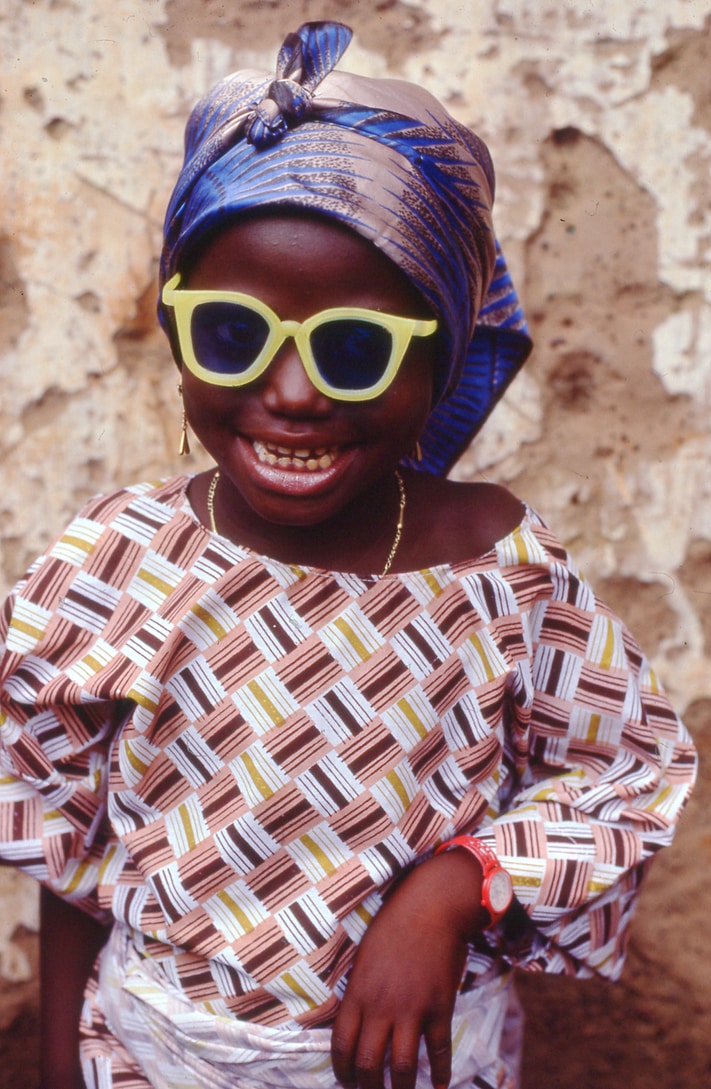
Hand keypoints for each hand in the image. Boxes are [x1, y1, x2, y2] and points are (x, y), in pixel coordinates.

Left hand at [331, 850, 486, 1088]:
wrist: (431, 906)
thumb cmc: (393, 926)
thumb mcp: (364, 957)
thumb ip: (358, 992)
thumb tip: (354, 1024)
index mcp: (358, 993)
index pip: (341, 1046)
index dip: (342, 1072)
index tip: (347, 1082)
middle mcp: (382, 1006)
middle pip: (368, 1064)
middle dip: (368, 1087)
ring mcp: (412, 1009)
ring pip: (402, 1067)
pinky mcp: (439, 1008)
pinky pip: (438, 1051)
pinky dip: (439, 1074)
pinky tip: (438, 1085)